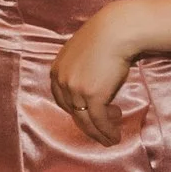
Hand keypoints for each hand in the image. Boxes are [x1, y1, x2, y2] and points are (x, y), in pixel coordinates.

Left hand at [49, 2, 140, 145]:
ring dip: (99, 133)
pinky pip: (99, 120)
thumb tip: (89, 82)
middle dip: (87, 126)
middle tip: (99, 135)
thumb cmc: (103, 39)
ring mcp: (75, 90)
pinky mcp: (93, 95)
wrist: (114, 32)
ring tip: (110, 139)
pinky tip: (114, 135)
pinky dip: (107, 130)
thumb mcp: (80, 54)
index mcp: (56, 71)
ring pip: (86, 120)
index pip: (62, 100)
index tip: (87, 118)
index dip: (75, 112)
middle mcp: (62, 82)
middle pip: (73, 112)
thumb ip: (78, 70)